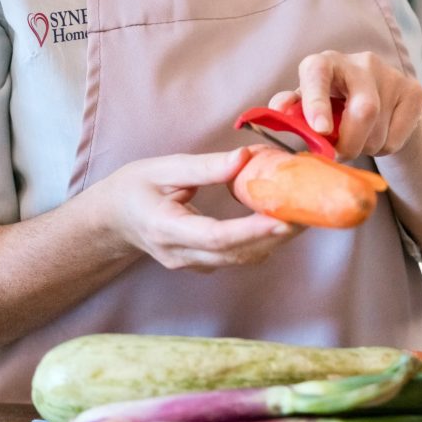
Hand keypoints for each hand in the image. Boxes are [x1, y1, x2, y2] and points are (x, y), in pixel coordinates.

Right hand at [99, 148, 300, 270]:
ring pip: (240, 259)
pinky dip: (262, 242)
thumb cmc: (135, 188)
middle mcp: (180, 254)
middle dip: (275, 236)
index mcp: (165, 228)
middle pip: (235, 253)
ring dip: (274, 240)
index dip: (251, 231)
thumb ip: (204, 166)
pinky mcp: (202, 263)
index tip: (282, 220)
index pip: (214, 236)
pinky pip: (237, 257)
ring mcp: (191, 263)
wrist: (113, 219)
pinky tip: (282, 221)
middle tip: (309, 212)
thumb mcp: (163, 168)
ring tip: (304, 214)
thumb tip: (245, 157)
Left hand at [272, 49, 421, 159]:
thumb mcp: (308, 105)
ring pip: (379, 130)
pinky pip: (397, 137)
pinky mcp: (414, 92)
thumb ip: (292, 108)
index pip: (318, 74)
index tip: (321, 130)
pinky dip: (384, 148)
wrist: (380, 102)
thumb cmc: (333, 104)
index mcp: (326, 62)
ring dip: (365, 148)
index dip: (317, 102)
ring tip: (360, 140)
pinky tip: (379, 135)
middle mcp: (361, 62)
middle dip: (350, 143)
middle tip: (341, 154)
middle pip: (364, 110)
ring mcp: (392, 75)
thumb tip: (278, 110)